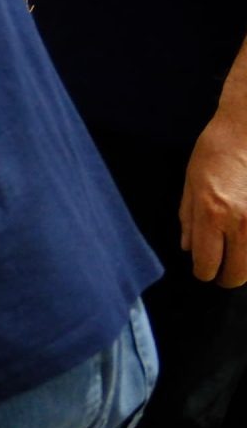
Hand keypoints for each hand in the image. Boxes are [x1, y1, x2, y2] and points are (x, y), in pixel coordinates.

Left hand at [183, 107, 246, 285]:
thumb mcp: (191, 182)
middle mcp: (241, 223)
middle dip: (224, 276)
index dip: (203, 272)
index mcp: (212, 214)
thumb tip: (188, 248)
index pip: (206, 264)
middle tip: (220, 268)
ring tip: (235, 254)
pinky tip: (245, 240)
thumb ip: (188, 219)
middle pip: (235, 275)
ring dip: (244, 266)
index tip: (203, 269)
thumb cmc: (217, 151)